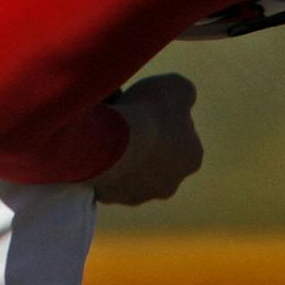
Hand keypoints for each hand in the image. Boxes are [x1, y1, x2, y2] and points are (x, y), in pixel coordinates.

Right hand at [87, 73, 202, 206]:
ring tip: (105, 131)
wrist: (111, 141)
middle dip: (143, 142)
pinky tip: (93, 145)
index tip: (147, 106)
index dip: (164, 119)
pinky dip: (101, 164)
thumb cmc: (148, 113)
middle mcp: (170, 183)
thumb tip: (181, 97)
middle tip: (125, 120)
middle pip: (156, 159)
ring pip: (130, 171)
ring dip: (121, 155)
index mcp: (192, 158)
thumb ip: (184, 94)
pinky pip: (105, 178)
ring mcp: (138, 195)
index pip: (182, 136)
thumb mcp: (176, 87)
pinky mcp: (110, 198)